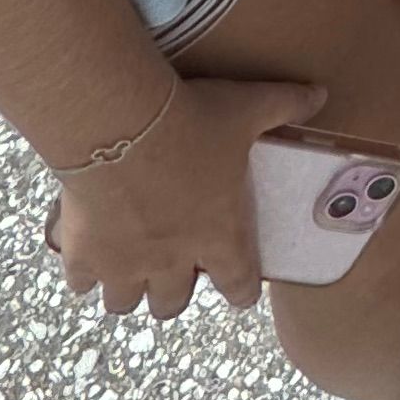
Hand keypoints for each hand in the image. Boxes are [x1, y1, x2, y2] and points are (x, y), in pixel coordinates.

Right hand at [44, 72, 327, 320]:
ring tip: (126, 266)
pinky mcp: (83, 254)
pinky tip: (84, 252)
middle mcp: (172, 261)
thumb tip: (320, 94)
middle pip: (171, 304)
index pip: (239, 286)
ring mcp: (124, 264)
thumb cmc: (191, 118)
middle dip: (172, 292)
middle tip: (172, 269)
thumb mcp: (248, 106)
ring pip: (124, 303)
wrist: (119, 123)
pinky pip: (80, 283)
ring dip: (127, 289)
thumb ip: (287, 105)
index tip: (239, 290)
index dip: (241, 291)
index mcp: (219, 235)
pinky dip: (82, 273)